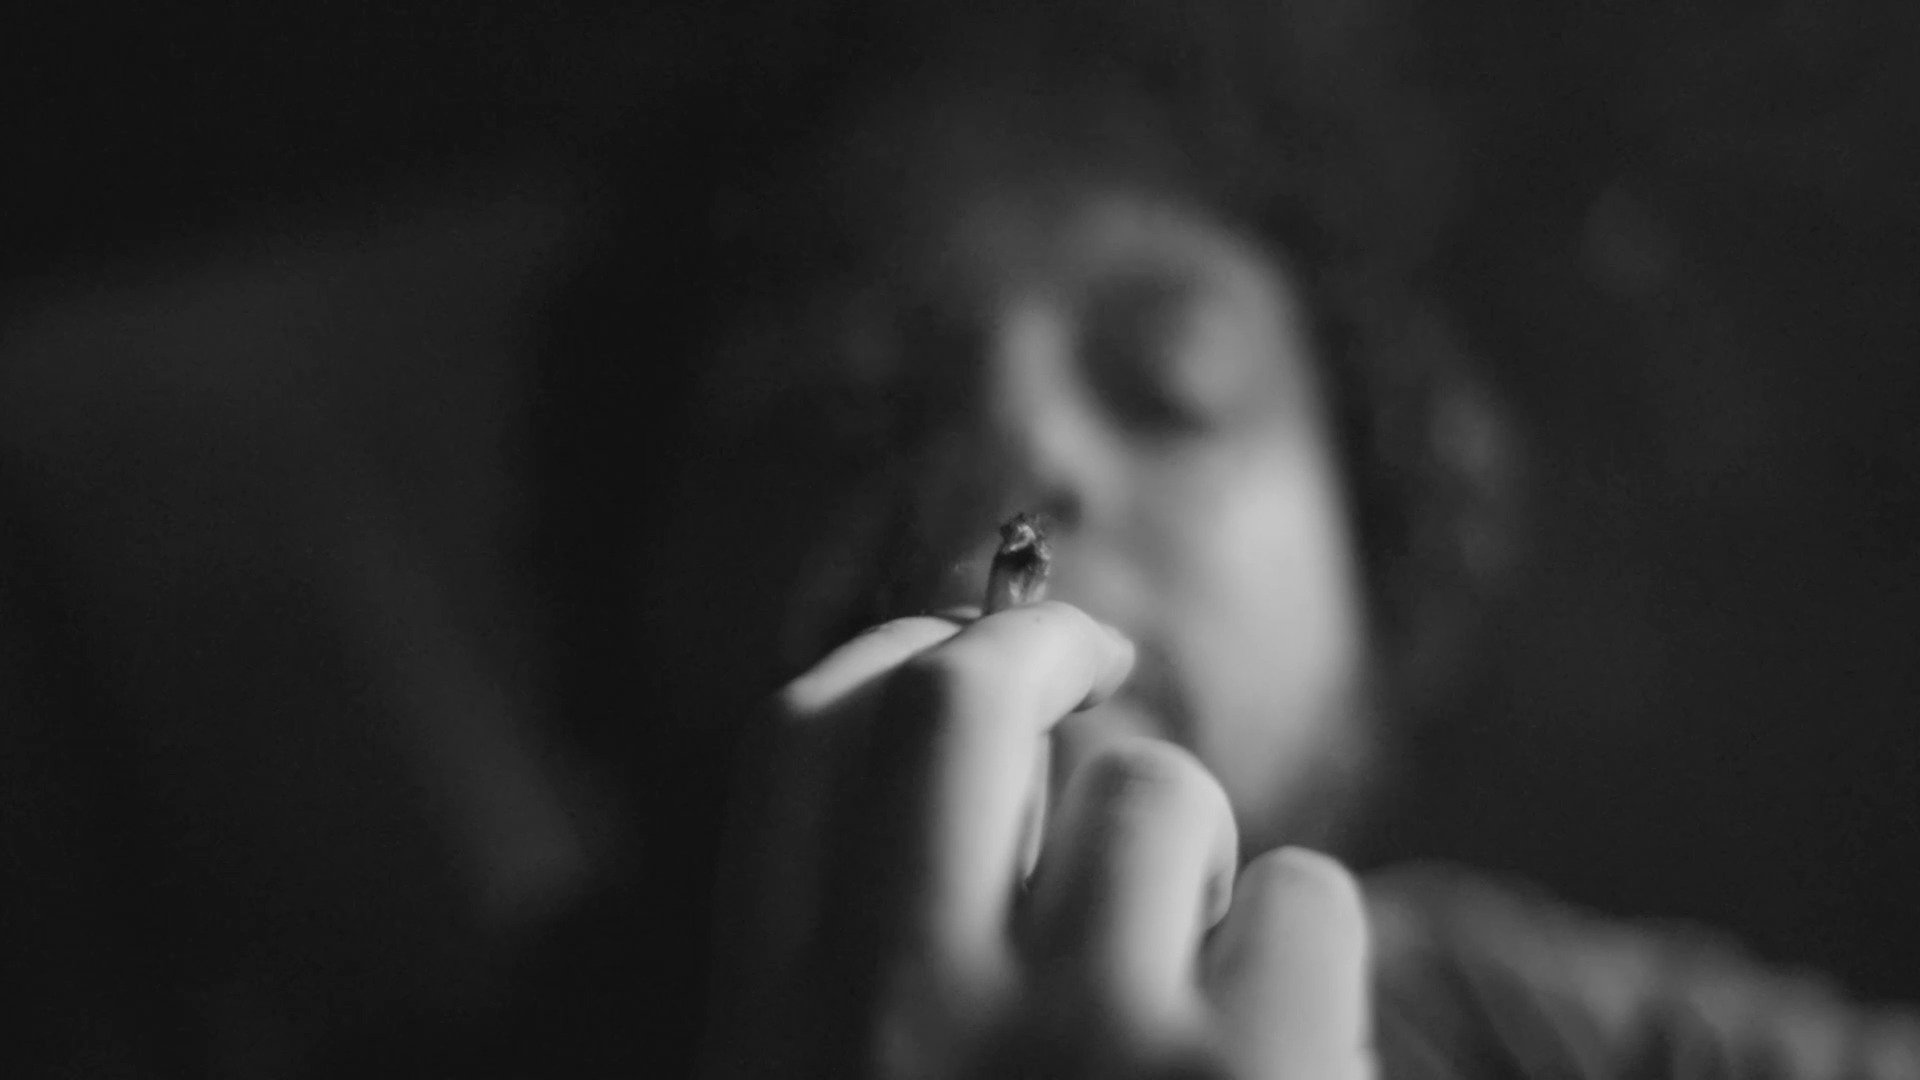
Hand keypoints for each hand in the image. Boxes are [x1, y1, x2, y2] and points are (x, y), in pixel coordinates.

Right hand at [703, 603, 1371, 1079]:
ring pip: (1152, 789)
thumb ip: (873, 955)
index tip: (956, 643)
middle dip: (1042, 646)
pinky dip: (1300, 956)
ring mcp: (1078, 1048)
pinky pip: (1304, 892)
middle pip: (955, 702)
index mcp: (771, 1042)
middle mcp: (896, 1024)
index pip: (797, 749)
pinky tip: (1274, 1062)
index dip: (889, 656)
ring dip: (1190, 862)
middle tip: (1100, 656)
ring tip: (1188, 1007)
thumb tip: (982, 706)